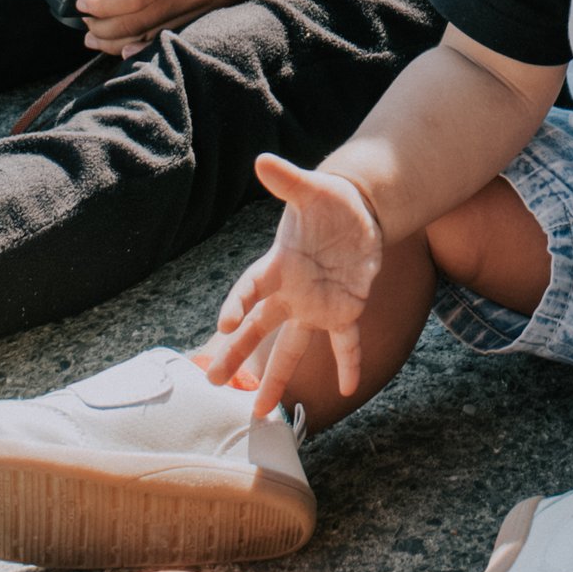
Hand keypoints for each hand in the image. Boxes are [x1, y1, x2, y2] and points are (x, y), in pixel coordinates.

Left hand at [73, 0, 294, 41]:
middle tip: (82, 24)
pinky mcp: (216, 11)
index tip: (82, 3)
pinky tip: (129, 48)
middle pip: (139, 22)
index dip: (103, 5)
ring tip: (95, 39)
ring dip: (120, 41)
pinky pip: (176, 35)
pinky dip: (148, 45)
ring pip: (155, 35)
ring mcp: (207, 3)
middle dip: (104, 28)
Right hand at [200, 152, 385, 416]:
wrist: (359, 213)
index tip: (224, 326)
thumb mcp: (311, 189)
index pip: (250, 289)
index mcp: (278, 265)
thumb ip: (288, 181)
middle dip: (236, 354)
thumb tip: (263, 160)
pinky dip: (348, 363)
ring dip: (277, 377)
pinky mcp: (343, 312)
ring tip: (260, 411)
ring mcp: (315, 306)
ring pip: (291, 347)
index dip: (236, 306)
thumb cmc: (328, 202)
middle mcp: (290, 292)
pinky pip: (345, 343)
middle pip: (258, 328)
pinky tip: (347, 388)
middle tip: (213, 380)